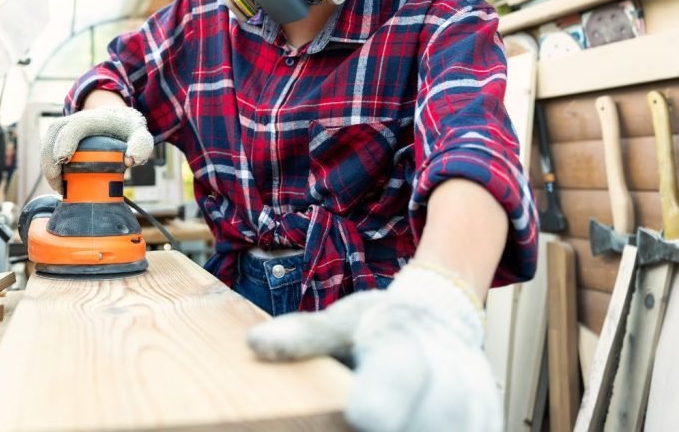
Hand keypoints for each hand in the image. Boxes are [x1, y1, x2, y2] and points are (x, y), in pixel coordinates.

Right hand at [40, 106, 153, 191]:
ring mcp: (67, 124)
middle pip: (55, 132)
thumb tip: (129, 160)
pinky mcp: (60, 133)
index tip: (64, 158)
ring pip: (48, 140)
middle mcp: (78, 117)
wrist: (117, 117)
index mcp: (98, 117)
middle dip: (50, 158)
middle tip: (59, 185)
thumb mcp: (141, 135)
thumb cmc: (127, 129)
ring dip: (47, 163)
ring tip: (58, 187)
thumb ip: (141, 145)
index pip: (78, 125)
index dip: (67, 139)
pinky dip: (48, 163)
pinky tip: (57, 181)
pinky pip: (48, 146)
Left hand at [246, 263, 500, 431]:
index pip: (396, 379)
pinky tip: (398, 420)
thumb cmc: (383, 323)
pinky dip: (416, 431)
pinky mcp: (483, 430)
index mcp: (406, 349)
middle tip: (347, 414)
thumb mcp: (343, 319)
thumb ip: (305, 335)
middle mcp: (450, 385)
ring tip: (357, 416)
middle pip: (414, 425)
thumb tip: (257, 346)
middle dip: (378, 424)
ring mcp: (473, 415)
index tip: (361, 415)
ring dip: (401, 429)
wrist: (443, 323)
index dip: (380, 402)